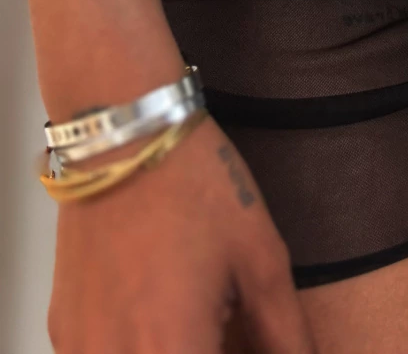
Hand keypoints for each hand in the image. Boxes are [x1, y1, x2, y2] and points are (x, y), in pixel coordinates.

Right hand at [48, 113, 314, 353]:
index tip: (247, 342)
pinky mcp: (63, 330)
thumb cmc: (196, 186)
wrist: (123, 134)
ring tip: (200, 317)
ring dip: (174, 350)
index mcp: (171, 350)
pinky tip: (163, 309)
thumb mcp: (261, 258)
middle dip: (209, 352)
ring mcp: (81, 348)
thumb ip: (285, 333)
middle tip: (228, 324)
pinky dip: (139, 346)